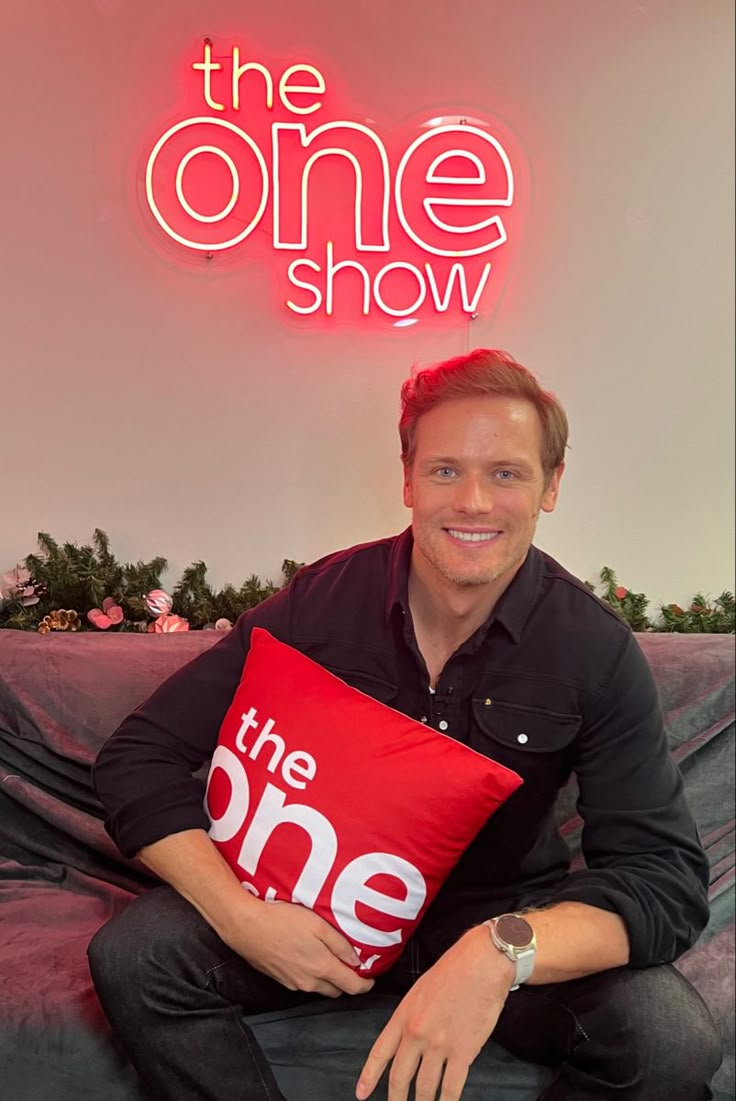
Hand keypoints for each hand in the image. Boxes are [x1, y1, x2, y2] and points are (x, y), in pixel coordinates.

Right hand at [222, 896, 375, 997]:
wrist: (247, 926)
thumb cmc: (283, 921)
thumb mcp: (318, 925)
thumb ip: (340, 945)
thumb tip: (356, 961)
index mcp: (322, 968)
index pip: (352, 987)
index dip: (365, 984)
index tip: (371, 978)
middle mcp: (309, 982)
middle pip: (337, 990)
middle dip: (347, 982)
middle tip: (351, 965)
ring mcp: (293, 983)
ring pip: (319, 988)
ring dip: (328, 979)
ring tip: (330, 959)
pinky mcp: (280, 979)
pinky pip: (303, 983)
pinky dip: (311, 976)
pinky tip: (307, 957)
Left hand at [356, 926, 513, 1100]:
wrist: (481, 963)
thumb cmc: (453, 969)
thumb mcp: (421, 988)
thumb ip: (411, 1014)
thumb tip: (409, 1036)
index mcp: (404, 1015)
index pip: (380, 1052)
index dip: (369, 1076)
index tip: (362, 1094)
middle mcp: (417, 1033)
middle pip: (400, 1077)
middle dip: (397, 1099)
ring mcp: (439, 1044)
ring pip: (425, 1087)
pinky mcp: (463, 1051)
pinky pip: (452, 1087)